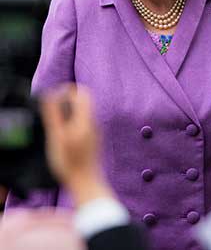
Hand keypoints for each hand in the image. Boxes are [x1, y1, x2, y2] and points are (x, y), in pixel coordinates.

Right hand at [40, 85, 113, 206]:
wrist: (87, 183)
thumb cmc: (70, 162)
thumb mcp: (57, 137)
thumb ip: (54, 115)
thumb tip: (51, 95)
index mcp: (86, 119)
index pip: (82, 92)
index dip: (68, 91)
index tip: (54, 98)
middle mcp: (94, 122)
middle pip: (83, 101)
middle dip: (67, 101)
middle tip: (53, 112)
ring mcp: (95, 131)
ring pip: (83, 112)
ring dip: (70, 113)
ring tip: (57, 126)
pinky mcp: (93, 139)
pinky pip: (84, 123)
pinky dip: (73, 123)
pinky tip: (64, 137)